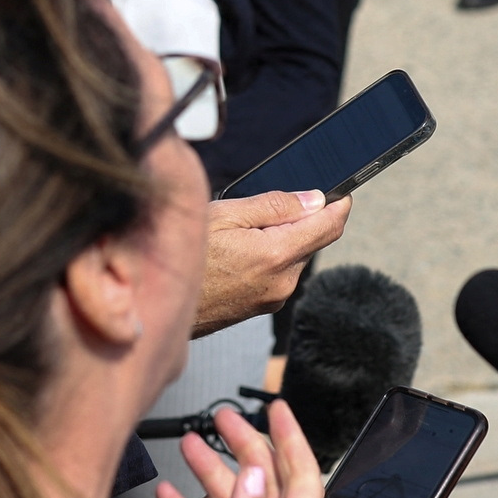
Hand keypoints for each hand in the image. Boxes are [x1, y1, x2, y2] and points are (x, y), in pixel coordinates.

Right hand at [194, 190, 349, 333]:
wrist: (155, 303)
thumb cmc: (183, 256)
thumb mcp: (224, 215)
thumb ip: (274, 206)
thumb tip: (314, 199)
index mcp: (275, 255)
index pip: (329, 226)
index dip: (340, 204)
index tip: (342, 191)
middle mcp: (281, 282)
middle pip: (312, 240)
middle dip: (301, 219)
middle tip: (264, 206)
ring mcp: (273, 298)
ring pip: (295, 256)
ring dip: (282, 238)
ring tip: (241, 230)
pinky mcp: (263, 306)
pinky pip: (280, 273)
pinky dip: (270, 256)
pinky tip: (238, 250)